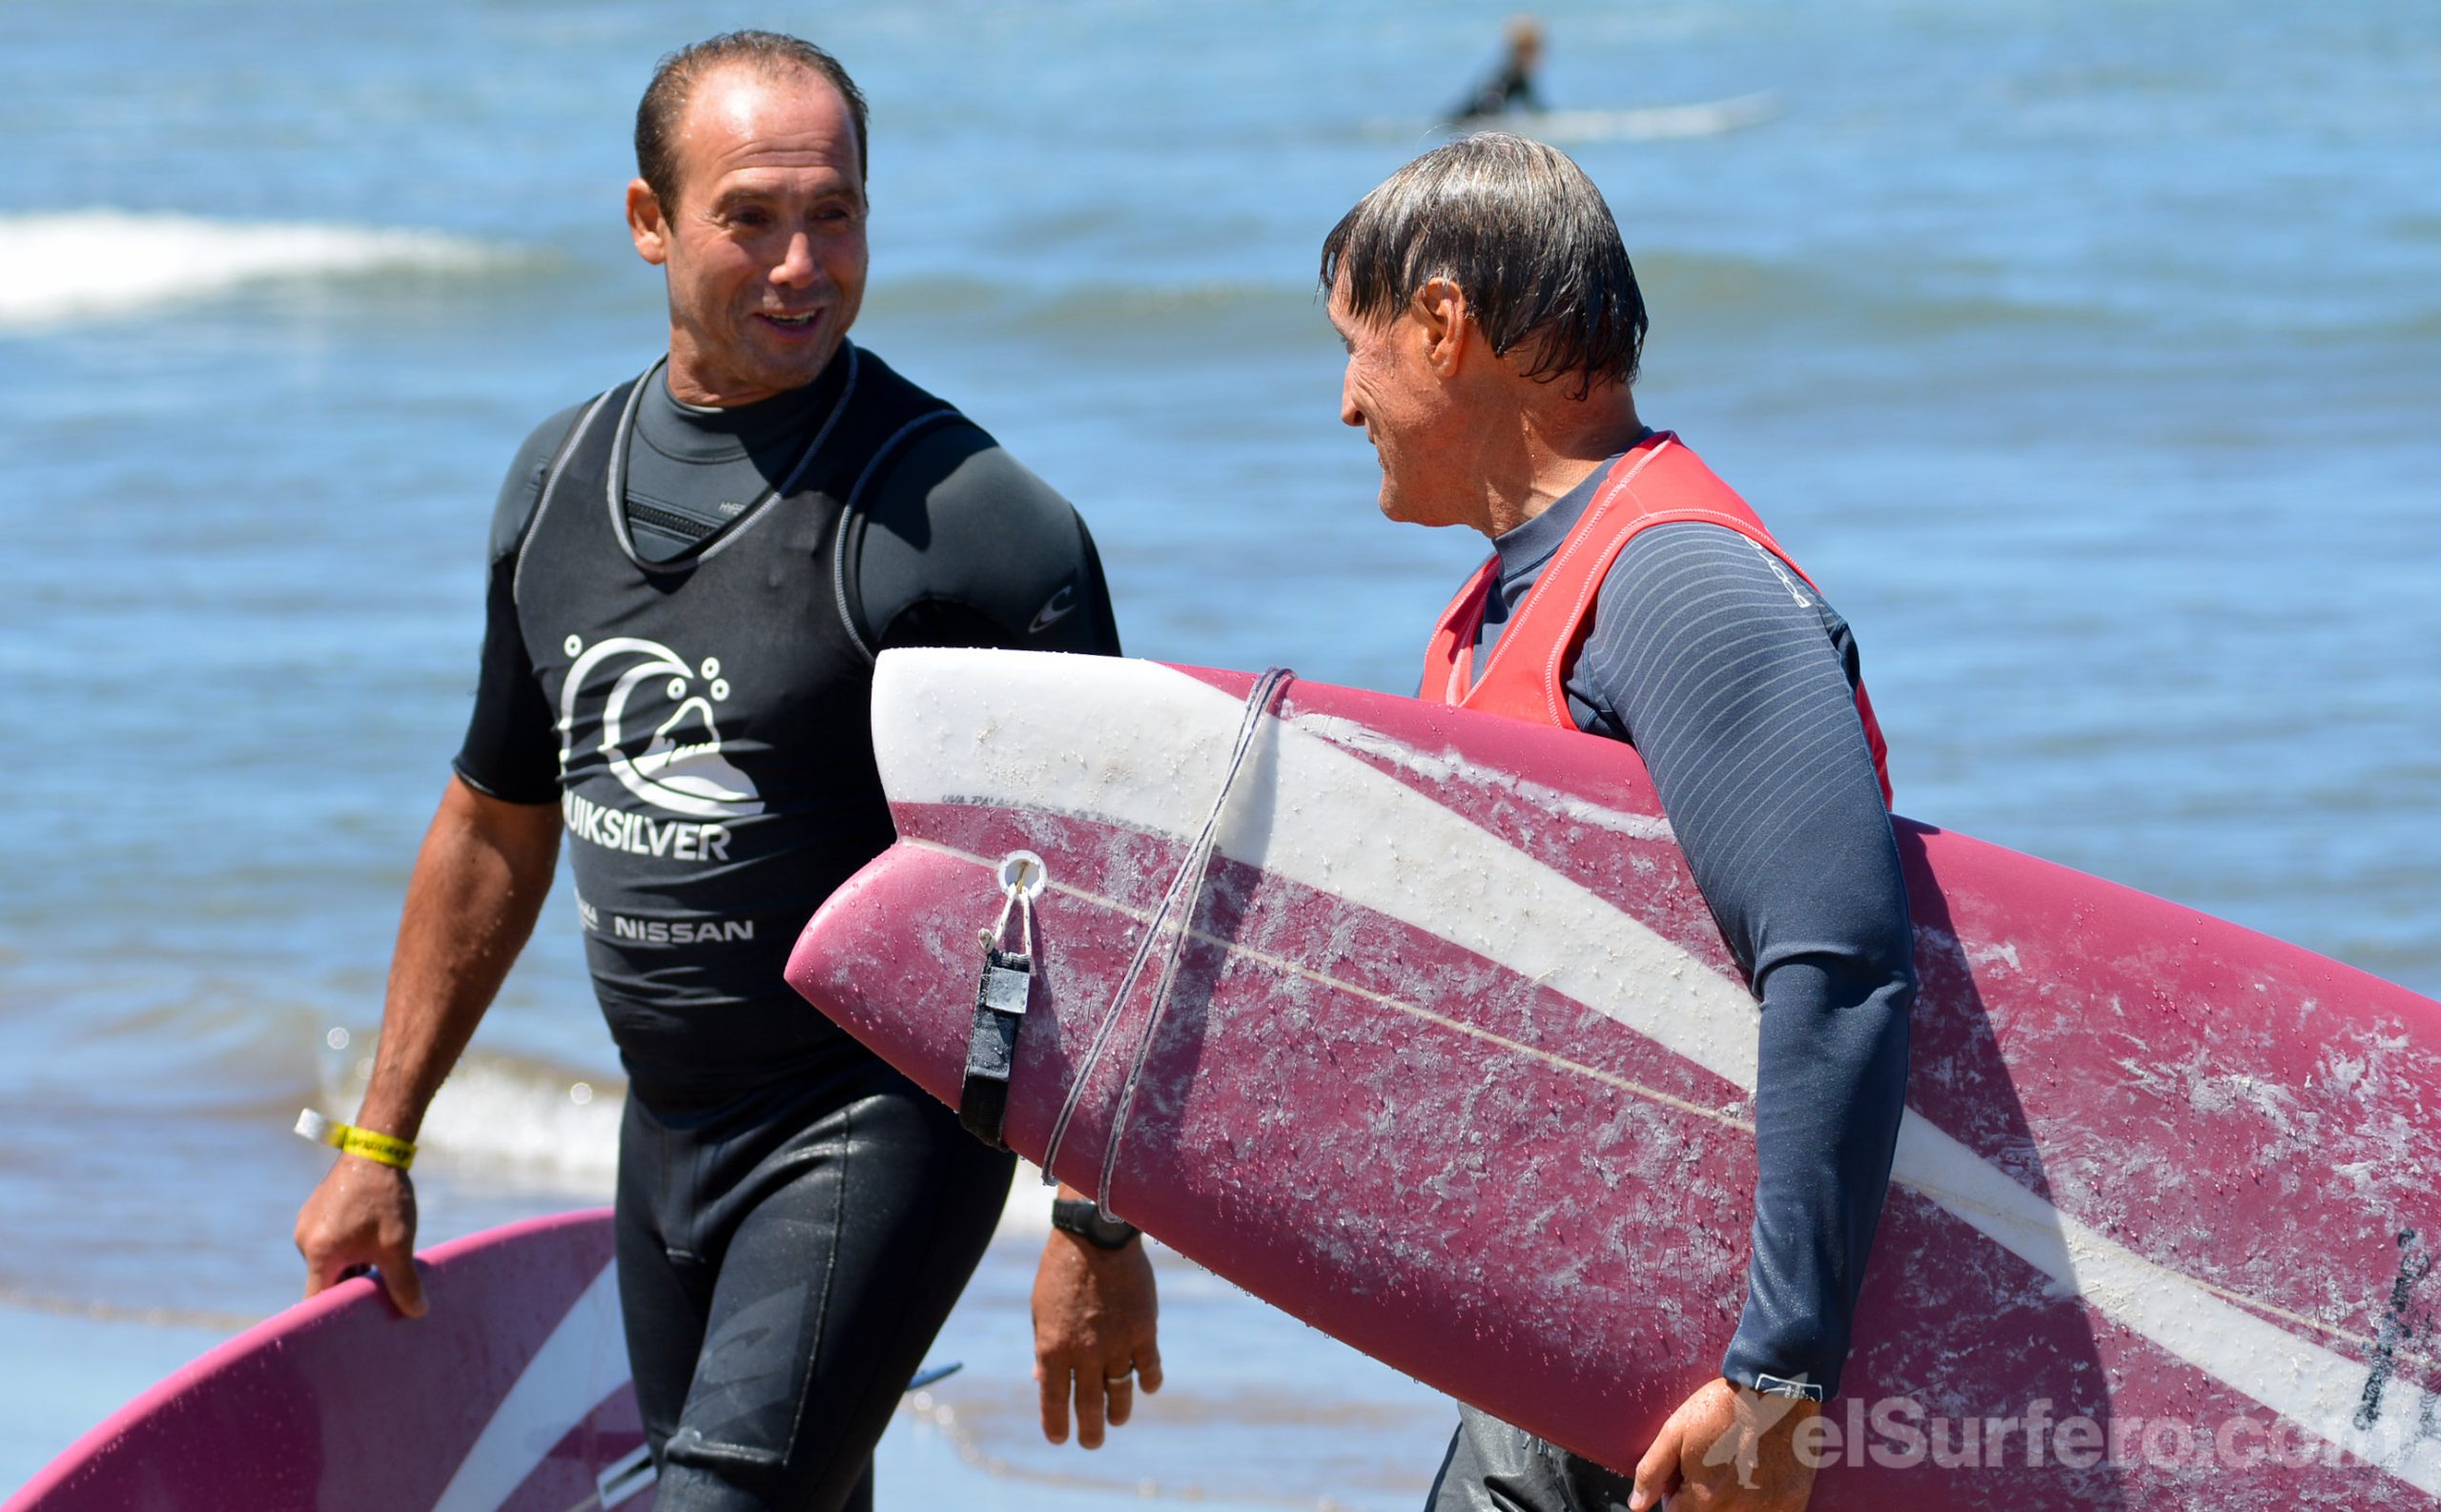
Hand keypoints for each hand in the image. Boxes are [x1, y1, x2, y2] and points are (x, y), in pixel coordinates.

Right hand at [293, 1154, 425, 1317]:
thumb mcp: (398, 1245)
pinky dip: (351, 1249)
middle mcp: (305, 1241)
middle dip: (353, 1288)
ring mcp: (308, 1225)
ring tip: (383, 1261)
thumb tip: (417, 1313)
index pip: (318, 1302)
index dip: (333, 1318)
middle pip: (327, 1281)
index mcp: (320, 1254)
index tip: (348, 1332)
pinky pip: (331, 1242)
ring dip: (355, 1266)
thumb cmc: (385, 1198)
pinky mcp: (316, 1212)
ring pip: (332, 1260)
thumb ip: (404, 1283)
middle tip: (380, 1295)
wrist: (376, 1149)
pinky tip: (375, 1240)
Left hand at [1031, 1229, 1161, 1447]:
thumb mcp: (1040, 1310)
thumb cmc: (1060, 1270)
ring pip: (1120, 1392)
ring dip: (1118, 1411)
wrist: (1095, 1235)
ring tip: (1116, 1420)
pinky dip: (1149, 1381)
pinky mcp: (1144, 1331)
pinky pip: (1149, 1368)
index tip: (1059, 1439)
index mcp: (1052, 1347)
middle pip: (1088, 1405)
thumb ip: (1044, 1347)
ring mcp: (1117, 1343)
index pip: (1053, 1401)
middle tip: (1091, 1443)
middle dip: (1089, 1431)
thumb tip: (1040, 1378)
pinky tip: (1146, 1387)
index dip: (1055, 1425)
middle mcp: (1084, 1352)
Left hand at [1629, 1378, 1819, 1510]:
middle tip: (1710, 1468)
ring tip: (1734, 1470)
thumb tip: (1637, 1505)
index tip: (1685, 1473)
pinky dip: (1759, 1503)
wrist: (1775, 1389)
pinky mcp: (1793, 1504)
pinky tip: (1760, 1476)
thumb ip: (1652, 1472)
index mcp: (1705, 1498)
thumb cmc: (1722, 1407)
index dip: (1676, 1495)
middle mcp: (1738, 1511)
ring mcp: (1768, 1510)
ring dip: (1731, 1503)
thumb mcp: (1676, 1431)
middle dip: (1702, 1500)